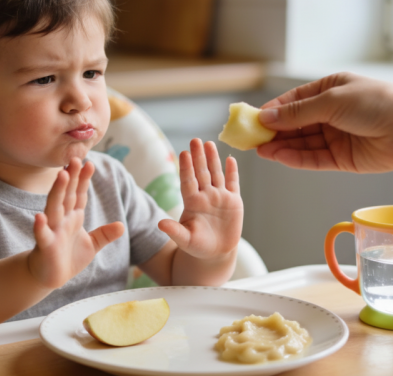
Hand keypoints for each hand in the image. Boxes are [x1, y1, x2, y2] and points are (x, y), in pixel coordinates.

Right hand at [27, 158, 123, 288]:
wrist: (50, 277)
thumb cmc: (68, 258)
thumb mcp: (92, 245)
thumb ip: (105, 234)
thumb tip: (121, 225)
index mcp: (73, 217)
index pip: (80, 194)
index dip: (84, 179)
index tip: (89, 163)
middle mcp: (62, 220)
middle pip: (67, 195)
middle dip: (72, 177)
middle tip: (76, 158)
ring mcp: (53, 231)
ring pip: (54, 208)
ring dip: (58, 192)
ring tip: (62, 175)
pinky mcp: (45, 246)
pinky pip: (42, 234)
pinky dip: (40, 226)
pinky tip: (39, 217)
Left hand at [159, 139, 242, 259]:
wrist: (216, 252)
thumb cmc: (197, 246)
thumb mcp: (185, 240)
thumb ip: (174, 231)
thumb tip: (159, 224)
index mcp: (192, 202)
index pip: (188, 181)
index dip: (186, 167)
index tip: (184, 153)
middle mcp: (205, 196)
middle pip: (201, 172)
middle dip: (198, 157)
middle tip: (195, 140)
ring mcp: (219, 197)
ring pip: (216, 174)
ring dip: (213, 159)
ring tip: (209, 143)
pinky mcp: (233, 202)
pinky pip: (233, 183)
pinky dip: (232, 172)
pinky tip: (230, 159)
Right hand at [256, 72, 392, 172]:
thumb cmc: (377, 102)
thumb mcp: (331, 101)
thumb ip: (297, 113)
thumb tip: (266, 116)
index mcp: (330, 90)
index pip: (293, 101)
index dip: (272, 111)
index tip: (251, 119)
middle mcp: (332, 113)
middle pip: (295, 124)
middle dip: (273, 131)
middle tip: (250, 139)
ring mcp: (337, 137)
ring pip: (302, 143)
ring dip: (281, 146)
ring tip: (260, 150)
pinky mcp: (343, 159)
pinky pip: (314, 159)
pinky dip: (296, 159)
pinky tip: (280, 157)